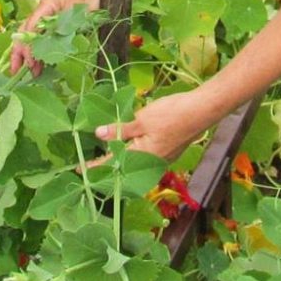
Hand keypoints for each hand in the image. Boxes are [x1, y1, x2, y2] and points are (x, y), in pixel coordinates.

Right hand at [7, 0, 100, 74]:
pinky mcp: (58, 18)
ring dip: (31, 52)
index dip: (28, 47)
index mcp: (47, 2)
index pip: (31, 27)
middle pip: (26, 30)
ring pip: (34, 34)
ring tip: (32, 72)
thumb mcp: (78, 14)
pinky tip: (42, 62)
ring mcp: (51, 12)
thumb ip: (59, 29)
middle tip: (17, 72)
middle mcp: (45, 6)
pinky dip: (42, 48)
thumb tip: (42, 47)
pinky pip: (45, 34)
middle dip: (20, 51)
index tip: (31, 64)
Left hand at [94, 88, 221, 163]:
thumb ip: (120, 129)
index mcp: (141, 155)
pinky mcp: (168, 152)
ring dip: (121, 159)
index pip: (112, 163)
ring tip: (106, 155)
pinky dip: (134, 153)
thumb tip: (98, 134)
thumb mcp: (141, 119)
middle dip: (107, 165)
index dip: (95, 166)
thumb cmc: (170, 114)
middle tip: (90, 164)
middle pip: (124, 167)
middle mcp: (150, 162)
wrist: (200, 112)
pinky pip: (146, 157)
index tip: (80, 169)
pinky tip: (128, 145)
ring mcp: (161, 158)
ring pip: (135, 161)